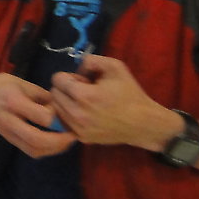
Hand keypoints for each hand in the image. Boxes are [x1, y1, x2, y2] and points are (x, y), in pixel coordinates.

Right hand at [0, 71, 77, 158]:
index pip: (42, 117)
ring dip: (54, 149)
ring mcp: (7, 132)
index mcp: (14, 101)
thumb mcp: (24, 84)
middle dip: (60, 141)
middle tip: (73, 135)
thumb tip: (63, 110)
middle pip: (37, 140)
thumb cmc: (2, 85)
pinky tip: (54, 144)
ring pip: (34, 150)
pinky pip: (30, 151)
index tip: (66, 113)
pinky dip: (45, 150)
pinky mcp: (9, 139)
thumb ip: (44, 97)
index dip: (58, 118)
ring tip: (66, 141)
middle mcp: (9, 120)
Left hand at [51, 54, 177, 150]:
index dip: (70, 76)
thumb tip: (76, 69)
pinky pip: (63, 122)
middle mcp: (77, 114)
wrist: (143, 123)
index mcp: (84, 95)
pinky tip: (84, 113)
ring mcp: (78, 129)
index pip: (57, 79)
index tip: (84, 80)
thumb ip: (91, 60)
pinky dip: (69, 115)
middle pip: (54, 93)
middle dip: (66, 89)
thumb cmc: (129, 93)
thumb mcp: (115, 66)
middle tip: (84, 91)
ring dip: (66, 102)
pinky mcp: (81, 138)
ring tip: (85, 102)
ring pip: (56, 108)